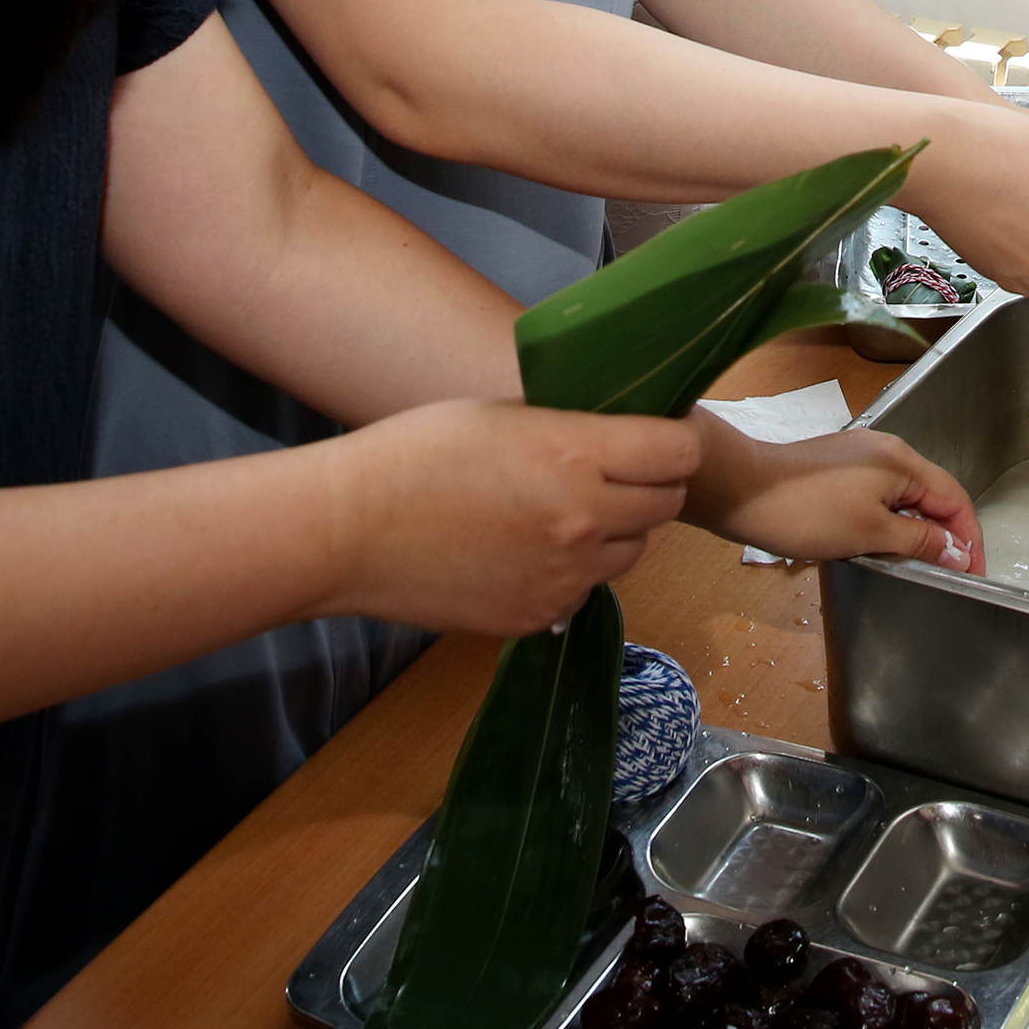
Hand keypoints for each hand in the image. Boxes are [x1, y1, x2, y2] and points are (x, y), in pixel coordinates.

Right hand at [324, 400, 701, 636]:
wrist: (350, 531)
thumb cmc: (416, 453)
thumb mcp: (505, 414)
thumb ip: (574, 429)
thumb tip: (623, 435)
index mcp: (576, 454)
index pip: (678, 451)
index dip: (674, 440)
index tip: (660, 435)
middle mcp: (584, 519)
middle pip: (666, 504)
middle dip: (651, 484)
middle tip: (615, 471)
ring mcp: (565, 575)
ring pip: (632, 551)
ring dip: (616, 531)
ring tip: (563, 511)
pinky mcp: (541, 615)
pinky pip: (586, 589)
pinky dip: (573, 570)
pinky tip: (526, 550)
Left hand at [694, 423, 987, 573]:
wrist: (740, 489)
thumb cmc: (806, 511)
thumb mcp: (871, 533)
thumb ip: (920, 541)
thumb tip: (958, 552)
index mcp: (902, 461)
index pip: (955, 499)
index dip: (969, 539)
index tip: (973, 574)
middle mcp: (886, 450)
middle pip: (932, 495)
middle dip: (945, 534)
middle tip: (947, 575)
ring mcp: (859, 457)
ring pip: (905, 496)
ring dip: (916, 529)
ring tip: (915, 565)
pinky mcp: (837, 468)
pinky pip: (879, 494)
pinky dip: (889, 520)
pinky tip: (879, 544)